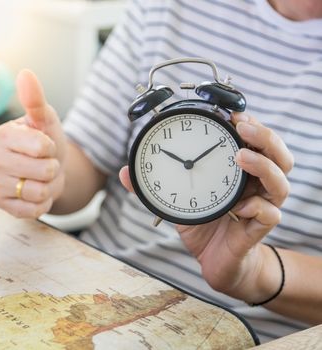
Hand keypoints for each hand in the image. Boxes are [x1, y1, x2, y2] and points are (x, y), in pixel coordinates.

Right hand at [0, 70, 66, 217]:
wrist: (49, 171)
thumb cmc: (45, 142)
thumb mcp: (45, 119)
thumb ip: (35, 99)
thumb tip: (25, 73)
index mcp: (1, 136)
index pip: (41, 147)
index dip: (51, 148)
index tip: (45, 146)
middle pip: (43, 171)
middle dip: (52, 168)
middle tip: (45, 164)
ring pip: (39, 192)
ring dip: (48, 187)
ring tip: (41, 179)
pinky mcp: (2, 204)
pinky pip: (32, 210)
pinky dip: (42, 204)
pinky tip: (36, 193)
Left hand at [119, 112, 293, 302]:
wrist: (216, 262)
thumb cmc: (203, 226)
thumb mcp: (174, 201)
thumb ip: (151, 186)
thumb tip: (123, 172)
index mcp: (240, 173)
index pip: (256, 143)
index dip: (252, 127)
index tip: (234, 113)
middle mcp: (256, 186)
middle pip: (278, 155)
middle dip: (264, 137)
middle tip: (242, 127)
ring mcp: (260, 207)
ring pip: (280, 182)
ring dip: (263, 166)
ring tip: (241, 157)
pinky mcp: (257, 231)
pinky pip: (269, 215)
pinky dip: (258, 208)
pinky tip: (240, 207)